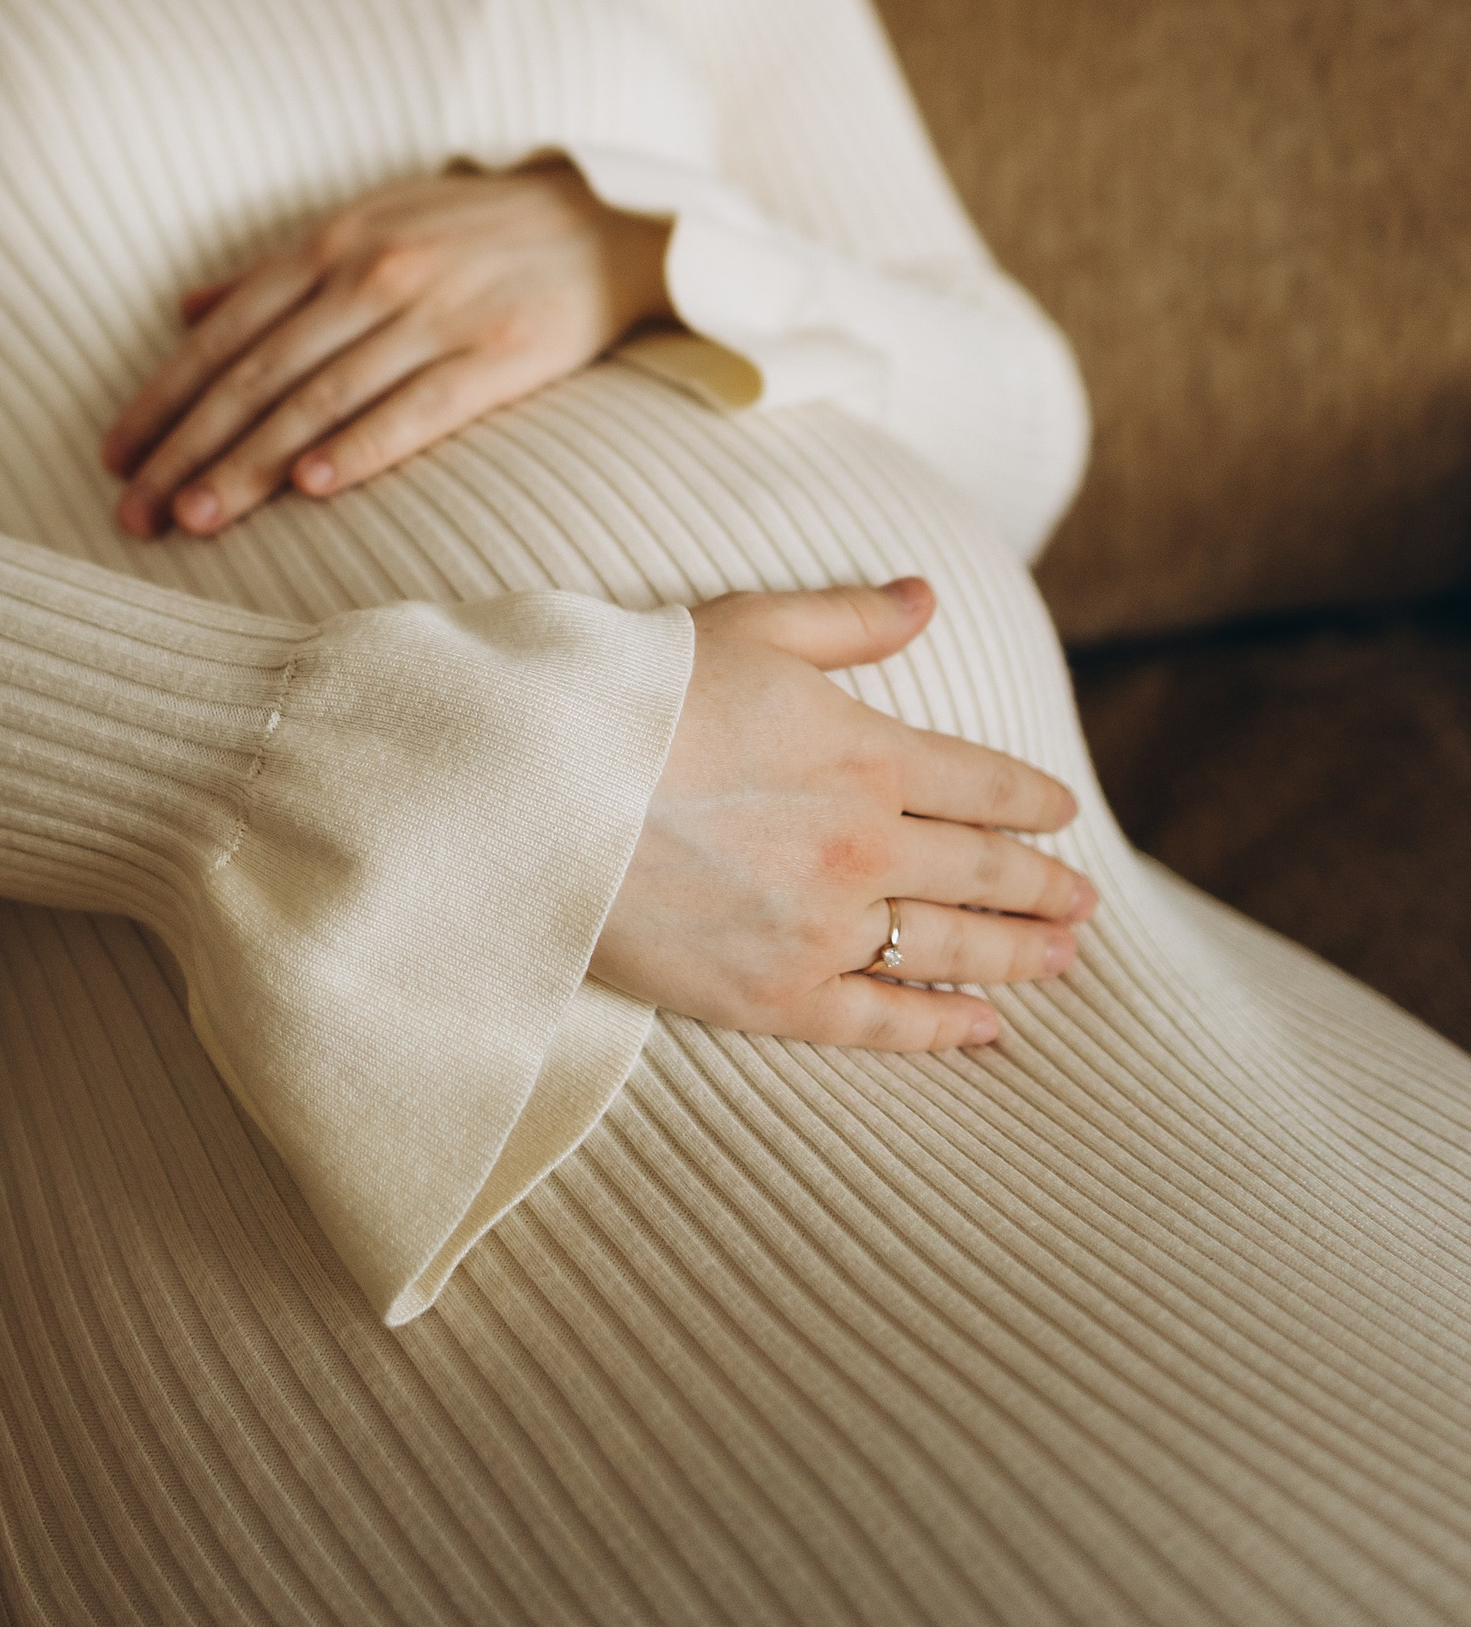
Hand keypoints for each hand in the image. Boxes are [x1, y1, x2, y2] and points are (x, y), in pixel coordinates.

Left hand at [103, 162, 671, 537]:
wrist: (604, 223)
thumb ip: (276, 271)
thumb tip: (184, 310)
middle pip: (259, 373)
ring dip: (252, 463)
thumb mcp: (368, 222)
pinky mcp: (499, 355)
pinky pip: (417, 409)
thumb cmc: (470, 230)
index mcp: (332, 243)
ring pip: (322, 398)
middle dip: (188, 446)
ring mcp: (436, 314)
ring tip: (197, 517)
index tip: (115, 457)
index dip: (164, 396)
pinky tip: (313, 487)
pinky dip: (361, 446)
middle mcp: (373, 273)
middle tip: (134, 513)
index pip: (226, 332)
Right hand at [592, 579, 1094, 1049]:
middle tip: (1085, 901)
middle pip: (983, 872)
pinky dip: (943, 1029)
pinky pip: (883, 1021)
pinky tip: (985, 1031)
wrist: (541, 787)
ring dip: (1018, 955)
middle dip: (1043, 886)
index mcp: (868, 754)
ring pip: (949, 948)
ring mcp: (823, 927)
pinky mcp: (774, 995)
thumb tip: (927, 595)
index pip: (984, 785)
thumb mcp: (752, 626)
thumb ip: (851, 620)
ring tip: (1062, 960)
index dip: (1033, 802)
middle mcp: (864, 846)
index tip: (1064, 816)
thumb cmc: (638, 692)